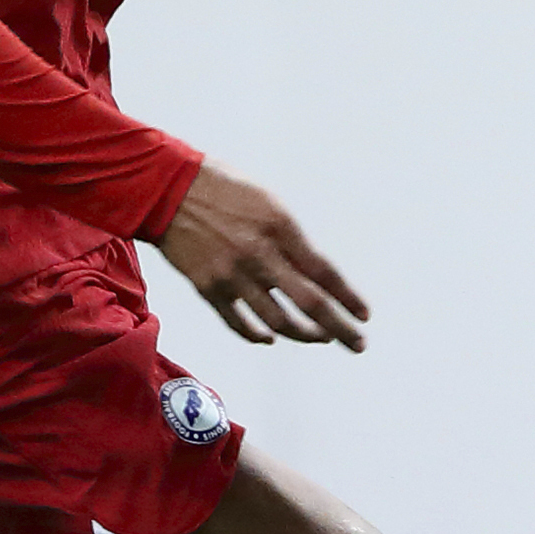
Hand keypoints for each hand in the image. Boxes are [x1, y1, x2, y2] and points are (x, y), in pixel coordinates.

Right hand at [155, 162, 370, 349]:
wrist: (169, 189)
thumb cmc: (226, 192)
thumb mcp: (271, 205)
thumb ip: (293, 242)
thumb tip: (315, 276)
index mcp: (281, 229)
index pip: (324, 273)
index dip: (348, 298)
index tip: (365, 315)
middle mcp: (260, 255)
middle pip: (309, 303)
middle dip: (339, 328)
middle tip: (358, 343)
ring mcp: (233, 275)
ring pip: (277, 321)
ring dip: (304, 334)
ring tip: (320, 337)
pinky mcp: (208, 287)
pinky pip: (239, 323)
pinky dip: (258, 335)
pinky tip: (272, 338)